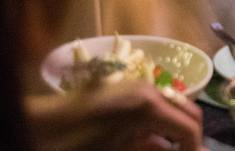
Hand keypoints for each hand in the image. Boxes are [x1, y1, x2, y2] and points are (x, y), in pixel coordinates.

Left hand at [26, 80, 202, 150]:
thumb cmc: (80, 143)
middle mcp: (149, 90)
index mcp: (150, 106)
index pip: (189, 127)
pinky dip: (157, 127)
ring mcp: (137, 88)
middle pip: (187, 113)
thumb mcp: (123, 150)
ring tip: (164, 149)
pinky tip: (147, 142)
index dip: (194, 148)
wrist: (40, 127)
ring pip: (172, 110)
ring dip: (173, 132)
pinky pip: (154, 107)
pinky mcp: (125, 91)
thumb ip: (157, 150)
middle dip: (189, 137)